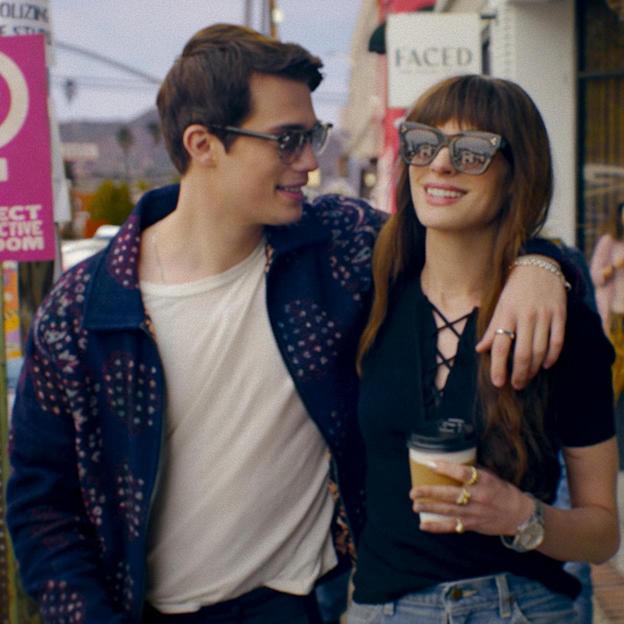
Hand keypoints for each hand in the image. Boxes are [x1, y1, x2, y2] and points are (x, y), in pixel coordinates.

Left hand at [409, 461, 533, 536]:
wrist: (520, 515)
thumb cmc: (503, 492)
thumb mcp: (491, 476)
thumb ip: (473, 471)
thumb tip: (451, 461)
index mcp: (484, 481)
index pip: (462, 473)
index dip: (445, 468)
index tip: (430, 464)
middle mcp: (478, 497)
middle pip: (450, 494)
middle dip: (430, 493)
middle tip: (413, 491)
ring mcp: (474, 513)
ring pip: (448, 511)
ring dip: (429, 508)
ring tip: (415, 505)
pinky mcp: (472, 525)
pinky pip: (452, 527)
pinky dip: (436, 527)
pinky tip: (423, 525)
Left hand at [476, 256, 566, 389]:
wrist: (539, 266)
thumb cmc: (515, 290)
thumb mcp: (500, 306)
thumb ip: (493, 329)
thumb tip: (480, 349)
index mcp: (507, 314)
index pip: (501, 346)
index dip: (499, 367)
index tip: (498, 383)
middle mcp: (526, 316)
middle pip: (523, 353)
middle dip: (519, 374)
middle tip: (516, 385)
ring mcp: (544, 315)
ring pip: (541, 350)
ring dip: (534, 368)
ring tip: (528, 377)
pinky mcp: (560, 314)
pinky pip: (557, 341)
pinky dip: (552, 356)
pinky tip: (546, 365)